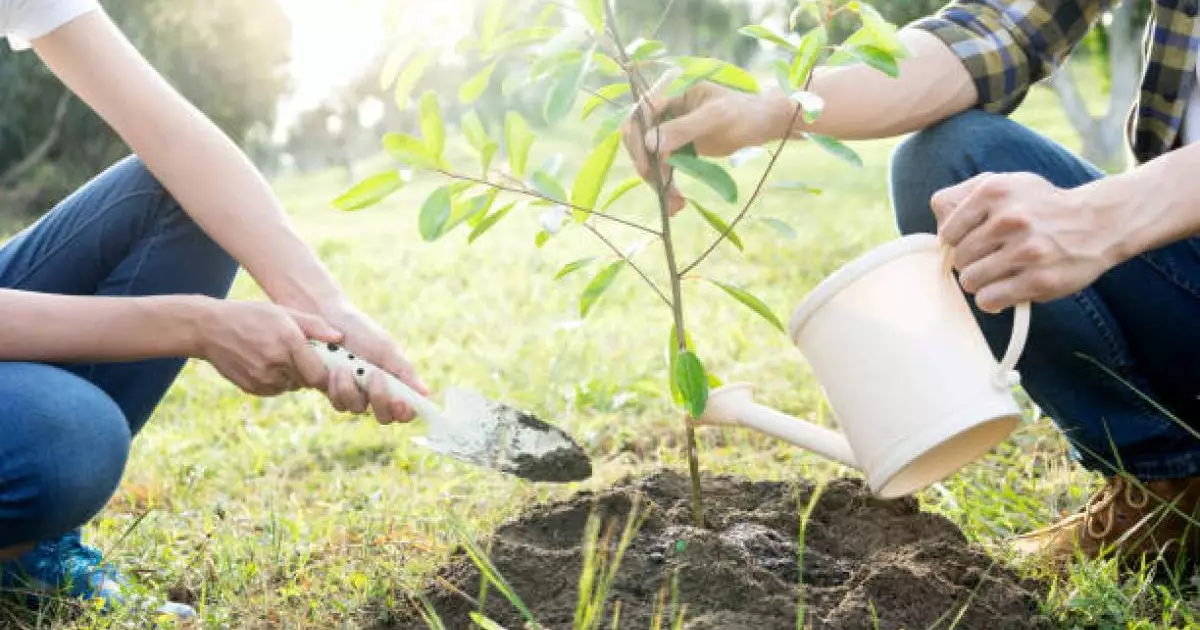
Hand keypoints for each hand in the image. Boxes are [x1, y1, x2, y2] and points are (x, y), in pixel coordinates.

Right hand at [195, 299, 340, 396]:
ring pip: (291, 386)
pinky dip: (276, 381)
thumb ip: (314, 326)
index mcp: (289, 343)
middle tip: (299, 355)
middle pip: (307, 382)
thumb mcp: (284, 312)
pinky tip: (264, 362)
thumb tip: (340, 338)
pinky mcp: (251, 388)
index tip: (322, 362)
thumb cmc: (251, 315)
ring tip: (277, 355)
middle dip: (308, 371)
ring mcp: (262, 379)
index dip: (324, 372)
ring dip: (291, 376)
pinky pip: (275, 390)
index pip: (319, 375)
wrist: (209, 328)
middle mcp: (276, 364)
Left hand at [318, 303, 428, 423]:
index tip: (400, 401)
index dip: (406, 412)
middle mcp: (377, 395)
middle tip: (375, 375)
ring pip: (358, 410)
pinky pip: (340, 404)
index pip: (406, 411)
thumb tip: (426, 392)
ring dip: (353, 389)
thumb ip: (405, 372)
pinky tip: (336, 368)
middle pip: (384, 417)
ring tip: (346, 365)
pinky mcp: (336, 394)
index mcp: (396, 384)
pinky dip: (338, 387)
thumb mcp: (387, 350)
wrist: (330, 321)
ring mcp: (356, 396)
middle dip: (380, 399)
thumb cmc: (363, 333)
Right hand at [620, 69, 796, 214]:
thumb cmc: (744, 113)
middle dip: (648, 167)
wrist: (761, 124)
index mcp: (671, 89)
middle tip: (664, 193)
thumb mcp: (715, 118)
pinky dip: (666, 185)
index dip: (637, 140)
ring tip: (676, 205)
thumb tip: (648, 144)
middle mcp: (663, 105)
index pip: (640, 114)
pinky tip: (676, 203)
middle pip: (637, 137)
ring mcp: (666, 126)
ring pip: (647, 156)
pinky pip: (659, 166)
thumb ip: (683, 128)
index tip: (646, 167)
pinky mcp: (672, 144)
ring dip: (657, 182)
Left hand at [931, 172, 1126, 312]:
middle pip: (958, 258)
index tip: (975, 240)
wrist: (1098, 222)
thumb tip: (938, 223)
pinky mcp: (1038, 280)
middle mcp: (1009, 218)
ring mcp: (1025, 250)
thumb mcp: (1004, 184)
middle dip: (971, 262)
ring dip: (981, 282)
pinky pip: (988, 300)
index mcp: (995, 191)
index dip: (957, 241)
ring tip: (1001, 272)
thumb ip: (963, 197)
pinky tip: (1007, 288)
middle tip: (993, 257)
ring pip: (969, 281)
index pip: (946, 231)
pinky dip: (992, 300)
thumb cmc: (1040, 207)